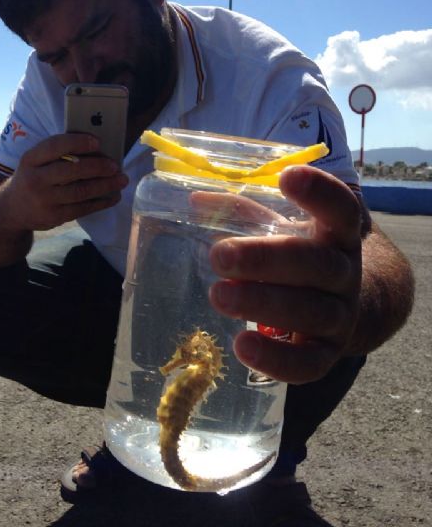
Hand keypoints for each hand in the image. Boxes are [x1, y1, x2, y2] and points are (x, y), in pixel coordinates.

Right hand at [3, 133, 128, 230]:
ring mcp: (45, 200)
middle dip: (98, 166)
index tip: (98, 142)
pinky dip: (101, 202)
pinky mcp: (54, 217)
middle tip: (115, 165)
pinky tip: (114, 196)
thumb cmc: (32, 179)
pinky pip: (83, 208)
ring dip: (105, 185)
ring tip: (122, 180)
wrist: (11, 211)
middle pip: (72, 170)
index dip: (78, 143)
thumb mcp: (35, 163)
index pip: (55, 146)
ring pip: (81, 191)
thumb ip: (57, 155)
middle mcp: (35, 179)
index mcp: (30, 159)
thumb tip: (96, 148)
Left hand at [208, 165, 362, 383]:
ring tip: (219, 295)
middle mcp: (345, 273)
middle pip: (315, 265)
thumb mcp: (284, 229)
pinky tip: (241, 346)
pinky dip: (277, 359)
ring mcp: (341, 316)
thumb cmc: (301, 256)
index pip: (341, 209)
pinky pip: (309, 364)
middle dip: (265, 259)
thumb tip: (194, 200)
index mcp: (337, 234)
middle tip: (220, 256)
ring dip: (263, 304)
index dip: (320, 192)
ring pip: (310, 312)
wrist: (346, 305)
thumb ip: (245, 213)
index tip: (287, 177)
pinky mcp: (328, 354)